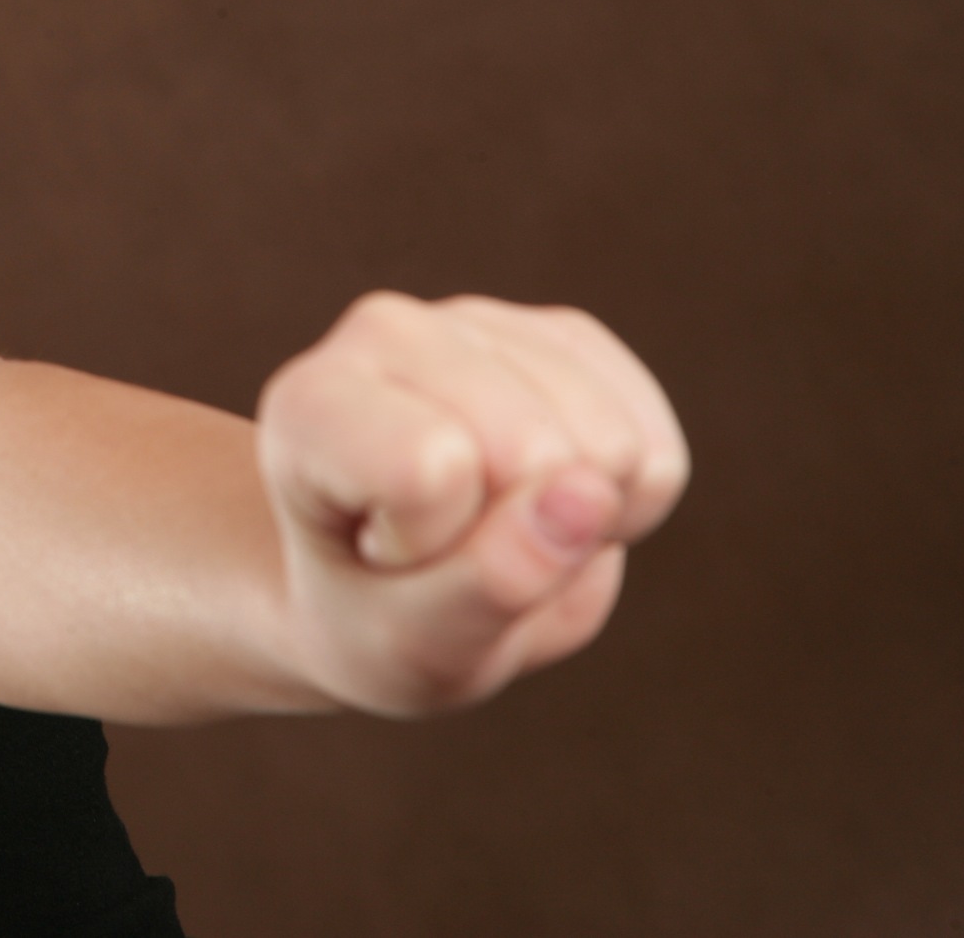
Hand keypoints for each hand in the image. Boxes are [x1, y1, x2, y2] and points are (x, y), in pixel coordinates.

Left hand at [258, 292, 688, 715]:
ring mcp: (481, 321)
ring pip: (610, 445)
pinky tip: (546, 502)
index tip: (387, 553)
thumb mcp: (409, 642)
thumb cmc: (375, 614)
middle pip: (536, 451)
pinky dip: (622, 505)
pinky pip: (654, 448)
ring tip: (491, 527)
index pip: (428, 465)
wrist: (387, 579)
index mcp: (310, 405)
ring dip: (575, 524)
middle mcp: (386, 332)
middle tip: (448, 549)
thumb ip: (489, 583)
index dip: (434, 544)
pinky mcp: (566, 338)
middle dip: (517, 537)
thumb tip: (588, 494)